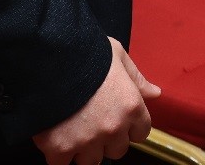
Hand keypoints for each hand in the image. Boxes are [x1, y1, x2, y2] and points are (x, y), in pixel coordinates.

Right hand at [32, 37, 158, 164]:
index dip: (129, 125)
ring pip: (91, 160)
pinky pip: (63, 164)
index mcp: (131, 106)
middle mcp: (114, 128)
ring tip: (73, 127)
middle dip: (107, 138)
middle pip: (117, 150)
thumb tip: (155, 93)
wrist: (48, 56)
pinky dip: (59, 154)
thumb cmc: (86, 51)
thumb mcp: (118, 55)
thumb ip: (136, 78)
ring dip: (84, 148)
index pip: (141, 133)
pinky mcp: (61, 148)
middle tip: (92, 120)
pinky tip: (56, 135)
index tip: (116, 116)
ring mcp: (88, 141)